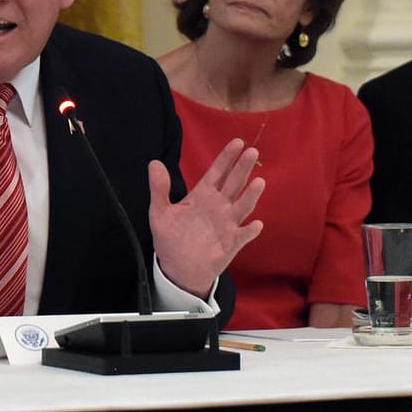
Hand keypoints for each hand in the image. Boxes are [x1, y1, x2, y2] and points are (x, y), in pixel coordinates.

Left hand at [148, 138, 264, 298]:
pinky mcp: (231, 243)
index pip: (217, 172)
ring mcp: (227, 224)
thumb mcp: (160, 213)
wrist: (178, 269)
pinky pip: (243, 235)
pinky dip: (249, 231)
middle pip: (234, 183)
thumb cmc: (171, 239)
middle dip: (242, 168)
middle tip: (252, 151)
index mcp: (203, 195)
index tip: (237, 142)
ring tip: (258, 182)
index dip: (227, 157)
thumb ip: (159, 189)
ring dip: (250, 195)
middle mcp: (218, 206)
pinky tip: (255, 224)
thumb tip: (153, 163)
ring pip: (242, 206)